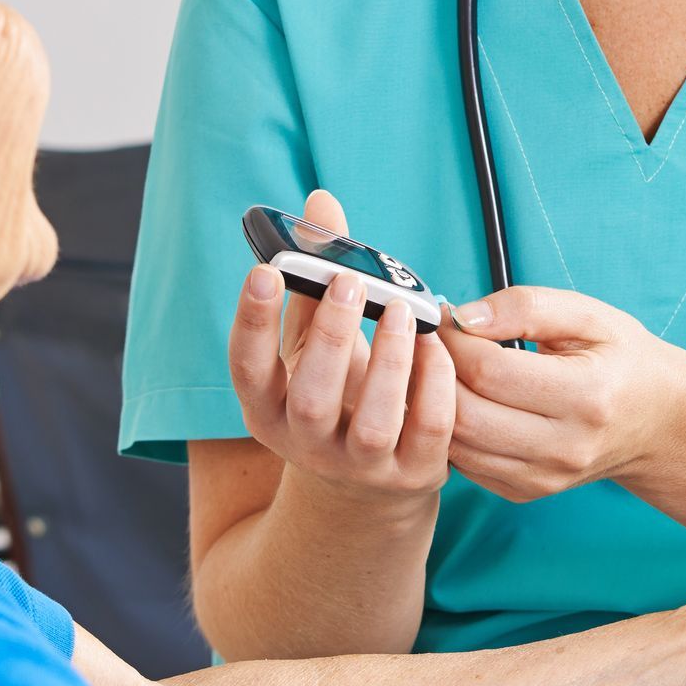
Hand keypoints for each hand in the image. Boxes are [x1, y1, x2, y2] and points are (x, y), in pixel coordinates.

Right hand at [228, 190, 455, 516]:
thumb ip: (315, 278)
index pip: (247, 370)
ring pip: (374, 422)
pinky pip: (430, 431)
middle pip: (310, 399)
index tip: (264, 271)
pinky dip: (435, 385)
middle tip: (349, 282)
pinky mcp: (413, 473)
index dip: (252, 323)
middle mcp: (306, 443)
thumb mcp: (314, 341)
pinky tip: (438, 344)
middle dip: (330, 336)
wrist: (369, 483)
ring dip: (390, 362)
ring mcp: (361, 465)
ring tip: (403, 311)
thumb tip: (321, 202)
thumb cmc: (338, 391)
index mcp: (268, 409)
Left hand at [442, 286, 685, 501]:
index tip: (446, 319)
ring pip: (459, 445)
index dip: (455, 340)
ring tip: (440, 370)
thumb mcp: (589, 315)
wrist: (657, 421)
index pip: (491, 371)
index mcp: (586, 395)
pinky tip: (461, 401)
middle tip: (435, 343)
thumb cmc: (623, 360)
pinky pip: (466, 465)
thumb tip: (464, 317)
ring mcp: (545, 477)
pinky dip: (451, 432)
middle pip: (467, 414)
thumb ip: (526, 306)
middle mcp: (566, 446)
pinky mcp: (527, 492)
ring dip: (435, 405)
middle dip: (436, 373)